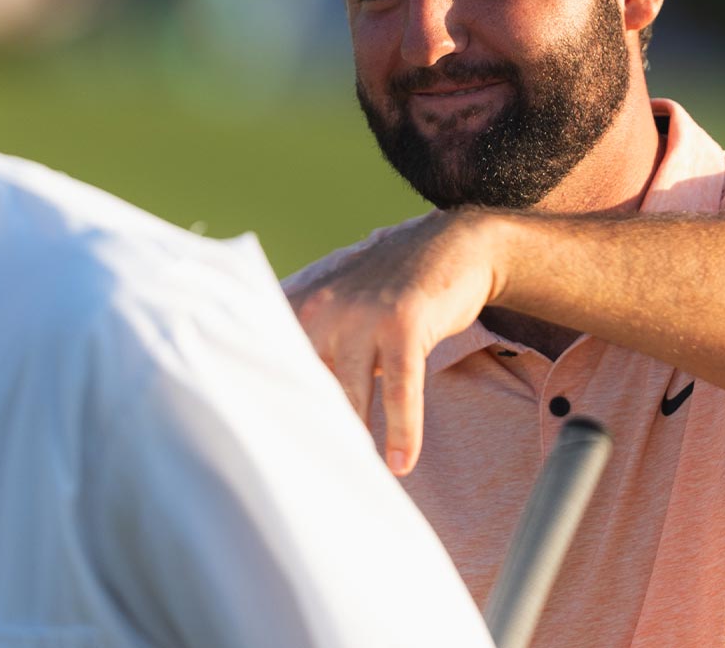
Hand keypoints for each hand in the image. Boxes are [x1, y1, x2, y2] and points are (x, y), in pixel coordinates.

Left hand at [286, 209, 505, 474]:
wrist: (453, 245)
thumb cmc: (394, 290)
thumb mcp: (346, 309)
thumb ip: (320, 345)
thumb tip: (299, 405)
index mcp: (304, 308)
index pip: (279, 368)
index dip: (274, 410)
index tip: (271, 453)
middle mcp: (324, 309)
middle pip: (309, 386)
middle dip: (311, 431)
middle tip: (309, 479)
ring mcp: (363, 315)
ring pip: (351, 393)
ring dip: (356, 439)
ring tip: (358, 478)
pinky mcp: (403, 324)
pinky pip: (400, 390)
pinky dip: (402, 430)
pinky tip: (402, 463)